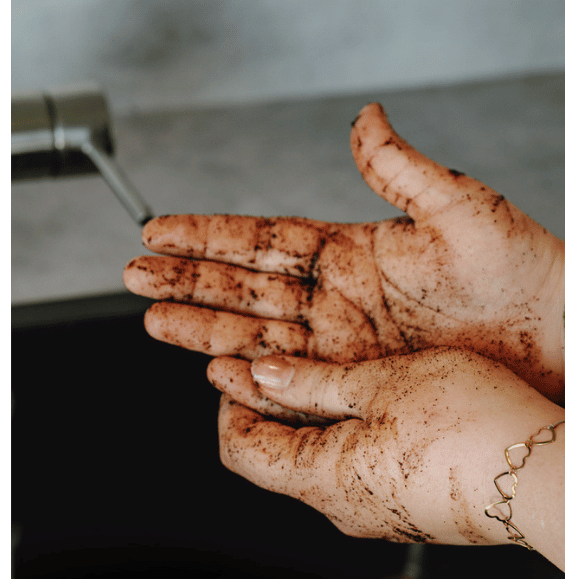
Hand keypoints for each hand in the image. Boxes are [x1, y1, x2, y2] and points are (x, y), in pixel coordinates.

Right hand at [124, 102, 564, 400]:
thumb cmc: (527, 279)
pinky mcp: (351, 386)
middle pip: (242, 288)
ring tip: (151, 318)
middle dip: (185, 280)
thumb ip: (402, 170)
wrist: (561, 349)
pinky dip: (246, 376)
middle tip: (132, 273)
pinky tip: (212, 369)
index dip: (207, 234)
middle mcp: (335, 299)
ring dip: (199, 327)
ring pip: (252, 334)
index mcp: (351, 252)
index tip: (157, 227)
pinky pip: (286, 380)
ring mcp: (339, 345)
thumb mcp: (464, 211)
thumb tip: (366, 118)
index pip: (262, 239)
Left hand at [207, 347, 564, 568]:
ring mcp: (378, 514)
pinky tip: (377, 400)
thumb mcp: (379, 384)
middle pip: (277, 456)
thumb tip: (255, 374)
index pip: (240, 449)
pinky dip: (352, 433)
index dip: (230, 403)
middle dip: (271, 407)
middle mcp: (341, 509)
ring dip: (315, 417)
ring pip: (322, 460)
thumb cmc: (470, 425)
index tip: (241, 364)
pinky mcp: (411, 509)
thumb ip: (309, 383)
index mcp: (318, 480)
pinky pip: (361, 470)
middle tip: (283, 361)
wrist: (550, 478)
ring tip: (332, 372)